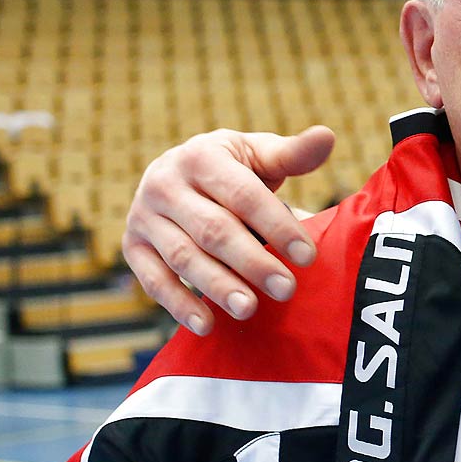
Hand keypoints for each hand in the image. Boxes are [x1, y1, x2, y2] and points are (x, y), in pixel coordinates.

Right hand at [122, 126, 335, 334]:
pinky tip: (206, 325)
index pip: (243, 195)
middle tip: (286, 289)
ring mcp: (144, 217)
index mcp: (201, 156)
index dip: (276, 225)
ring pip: (184, 257)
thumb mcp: (259, 154)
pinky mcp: (133, 248)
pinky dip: (178, 304)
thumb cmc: (234, 169)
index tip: (308, 256)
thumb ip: (293, 154)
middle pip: (214, 230)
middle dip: (252, 262)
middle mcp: (165, 184)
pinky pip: (153, 280)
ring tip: (249, 309)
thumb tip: (327, 136)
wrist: (178, 175)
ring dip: (217, 286)